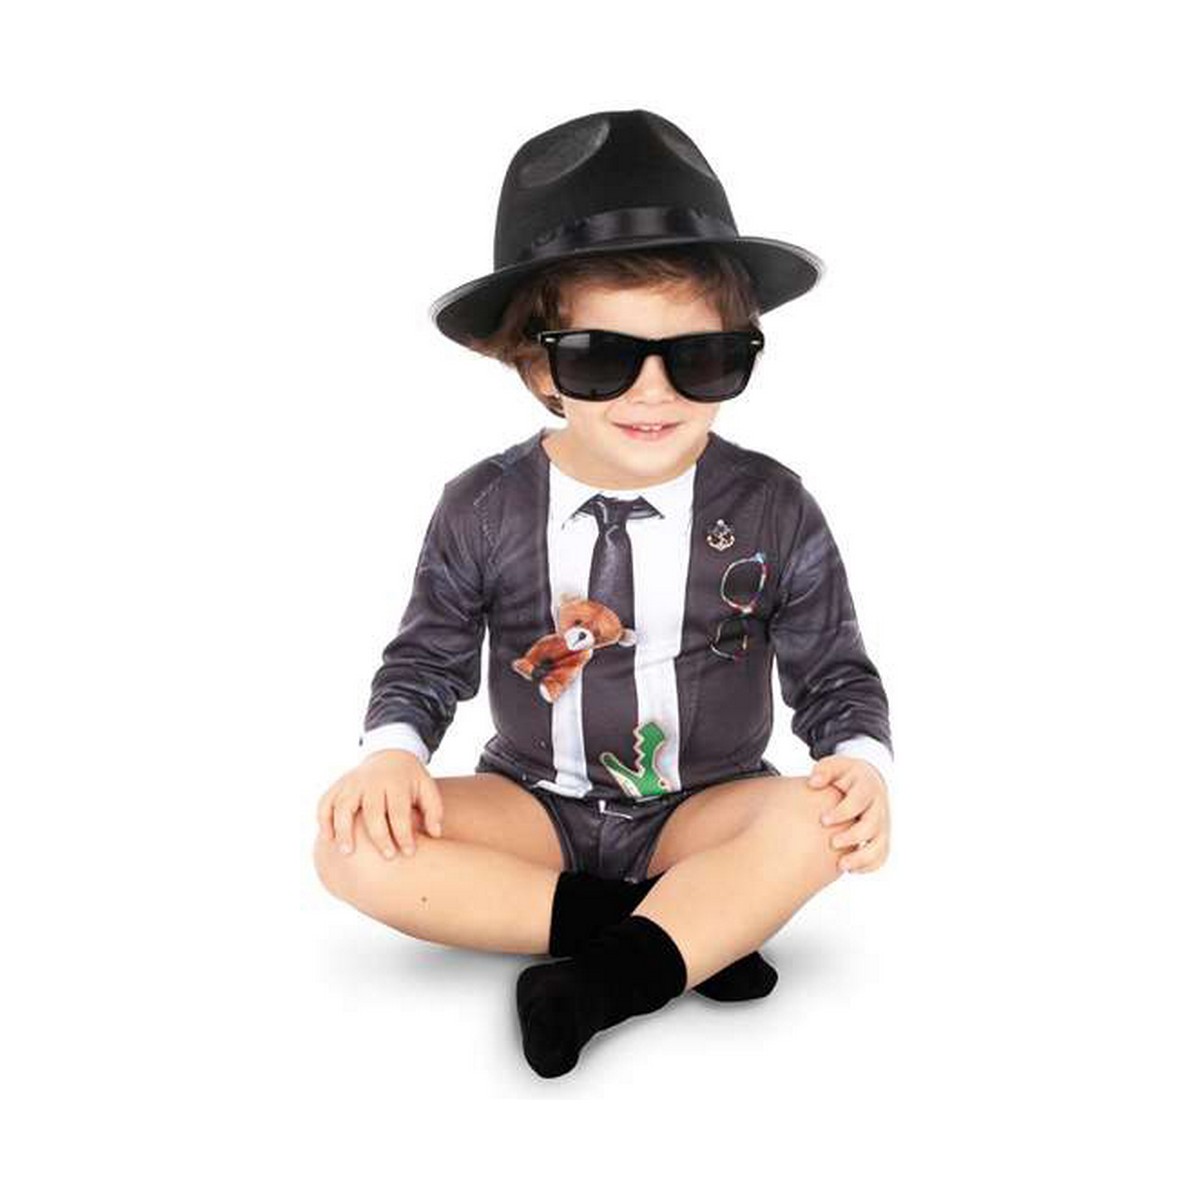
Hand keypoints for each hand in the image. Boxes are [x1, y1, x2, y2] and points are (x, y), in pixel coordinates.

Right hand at [316, 750, 443, 860]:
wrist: (390, 754)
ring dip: (343, 829)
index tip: (409, 853)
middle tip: (387, 856)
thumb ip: (434, 810)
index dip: (404, 834)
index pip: (398, 811)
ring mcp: (352, 782)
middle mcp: (372, 781)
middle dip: (379, 836)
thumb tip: (435, 834)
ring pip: (343, 805)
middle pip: (372, 810)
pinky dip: (323, 819)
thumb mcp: (427, 788)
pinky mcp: (338, 785)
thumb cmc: (410, 780)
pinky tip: (328, 839)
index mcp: (395, 782)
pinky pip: (325, 801)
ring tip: (347, 852)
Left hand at [808, 754, 889, 873]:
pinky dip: (869, 865)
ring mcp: (883, 824)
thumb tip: (813, 782)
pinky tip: (850, 869)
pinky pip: (882, 856)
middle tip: (832, 843)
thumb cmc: (845, 775)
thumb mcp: (835, 766)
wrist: (868, 782)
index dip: (842, 812)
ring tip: (842, 865)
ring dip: (862, 858)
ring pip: (880, 845)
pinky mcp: (882, 837)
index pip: (859, 800)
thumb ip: (824, 770)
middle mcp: (878, 807)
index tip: (823, 820)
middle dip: (852, 836)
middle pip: (872, 825)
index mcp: (867, 787)